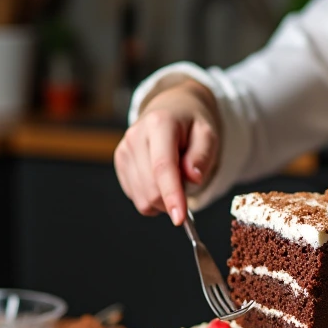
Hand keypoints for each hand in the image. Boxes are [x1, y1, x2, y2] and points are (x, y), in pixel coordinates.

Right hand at [114, 80, 219, 224]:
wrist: (171, 108)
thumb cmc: (192, 123)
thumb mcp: (208, 134)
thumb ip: (202, 155)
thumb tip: (192, 178)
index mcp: (159, 124)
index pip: (163, 167)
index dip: (171, 195)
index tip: (180, 218)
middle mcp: (136, 136)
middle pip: (151, 188)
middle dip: (172, 200)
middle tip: (188, 185)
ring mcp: (124, 149)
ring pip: (142, 198)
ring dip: (163, 199)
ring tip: (175, 176)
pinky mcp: (120, 162)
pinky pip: (136, 196)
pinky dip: (152, 196)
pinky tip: (161, 178)